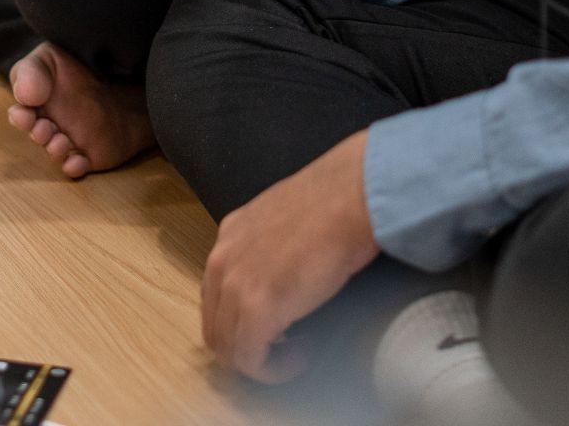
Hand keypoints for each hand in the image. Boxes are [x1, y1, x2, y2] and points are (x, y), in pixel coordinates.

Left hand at [203, 129, 379, 382]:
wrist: (351, 198)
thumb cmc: (336, 201)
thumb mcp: (287, 217)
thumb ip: (275, 245)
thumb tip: (288, 271)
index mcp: (229, 237)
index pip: (216, 296)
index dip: (241, 320)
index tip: (273, 327)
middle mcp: (222, 262)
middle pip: (216, 327)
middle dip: (246, 347)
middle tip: (283, 349)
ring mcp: (235, 286)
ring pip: (228, 348)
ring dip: (260, 361)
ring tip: (297, 353)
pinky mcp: (257, 310)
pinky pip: (250, 359)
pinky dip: (273, 369)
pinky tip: (302, 355)